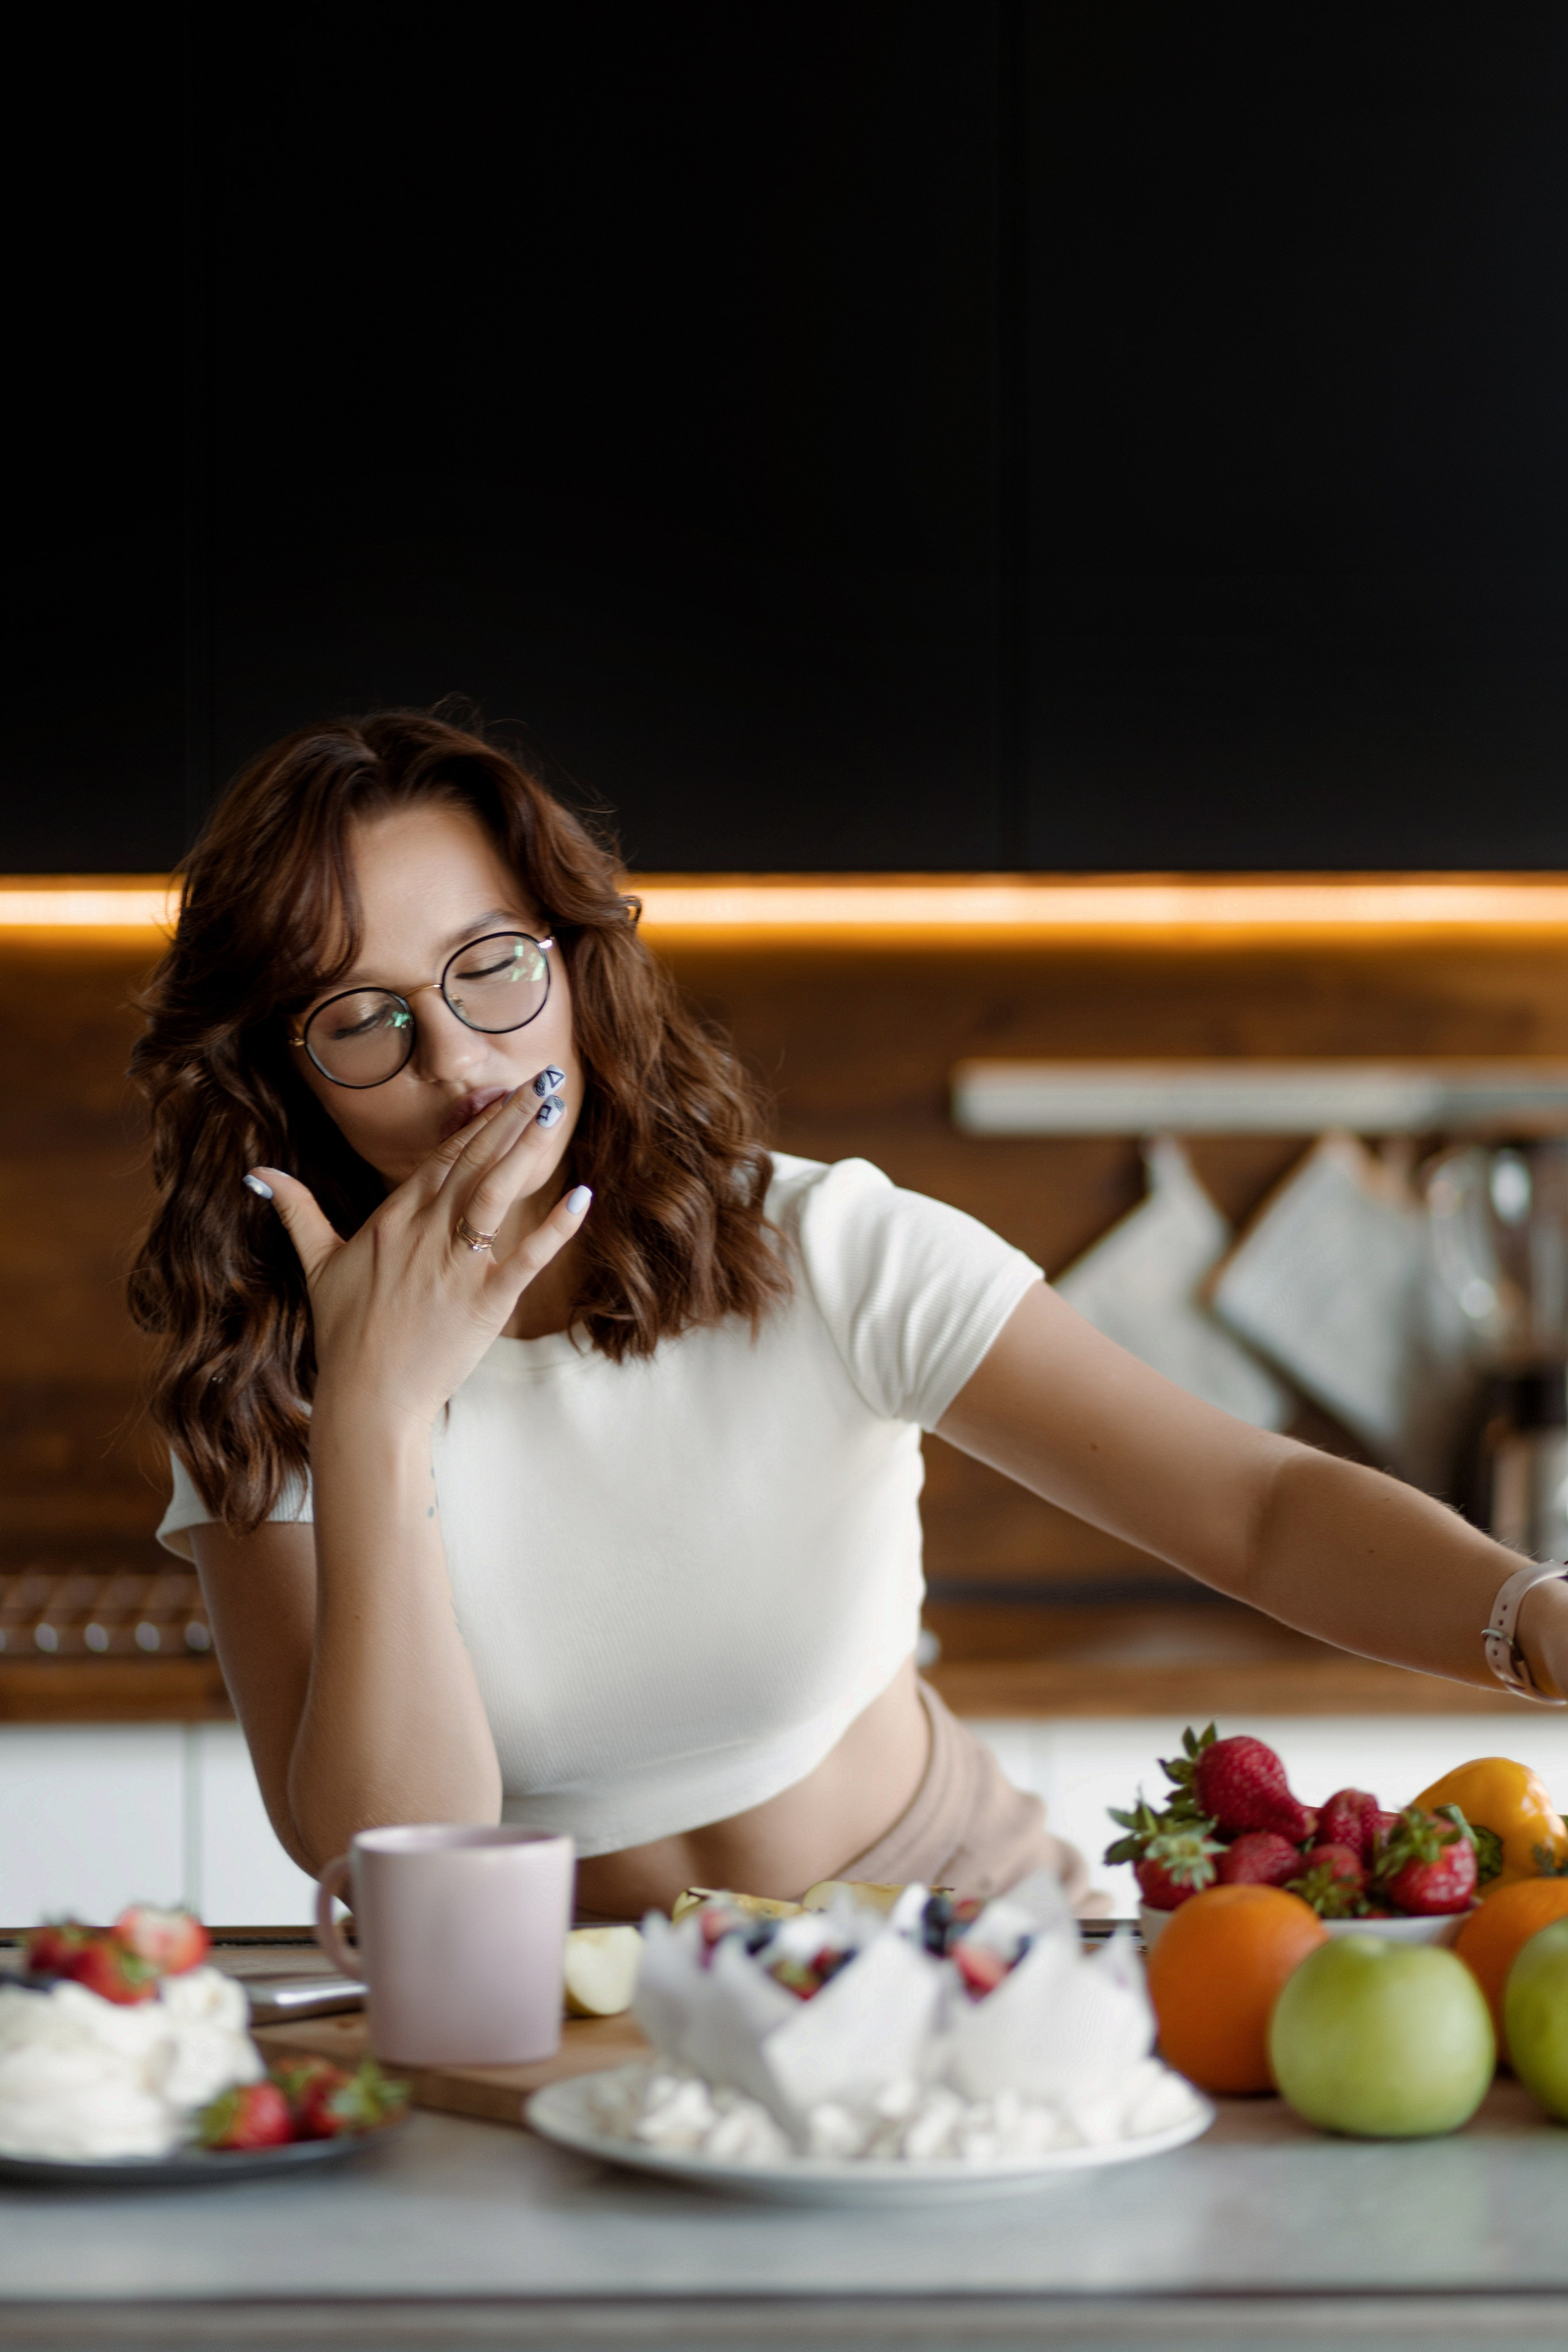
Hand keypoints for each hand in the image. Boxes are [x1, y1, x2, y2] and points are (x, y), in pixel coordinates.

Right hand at [245, 1078, 590, 1429]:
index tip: (507, 1091)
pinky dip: (555, 1228)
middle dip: (512, 1118)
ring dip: (527, 1150)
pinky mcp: (484, 1302)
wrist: (366, 1398)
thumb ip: (296, 1210)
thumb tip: (257, 1173)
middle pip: (474, 1163)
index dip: (478, 1123)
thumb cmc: (343, 1334)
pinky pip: (525, 1257)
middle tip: (547, 1078)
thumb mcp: (316, 1263)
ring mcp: (455, 1266)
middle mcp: (425, 1234)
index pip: (444, 1158)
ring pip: (495, 1194)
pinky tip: (581, 1197)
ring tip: (556, 1112)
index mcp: (393, 1220)